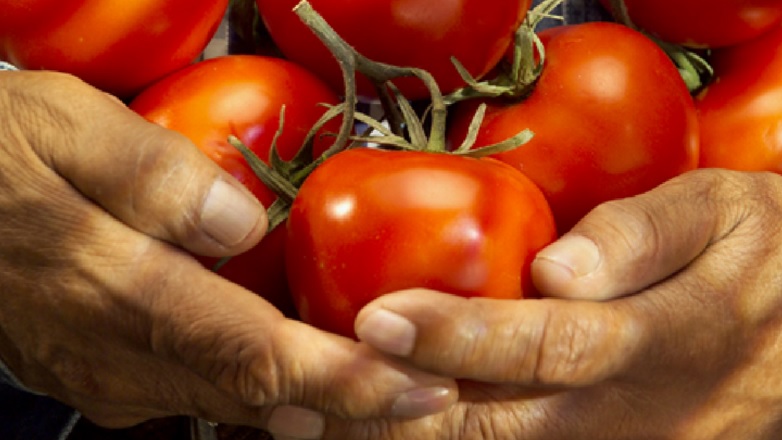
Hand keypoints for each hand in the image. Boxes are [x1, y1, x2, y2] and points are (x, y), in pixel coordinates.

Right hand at [0, 71, 455, 437]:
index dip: (342, 379)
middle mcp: (120, 354)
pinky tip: (302, 376)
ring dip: (315, 405)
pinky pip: (198, 396)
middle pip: (256, 398)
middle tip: (430, 391)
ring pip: (230, 407)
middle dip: (351, 404)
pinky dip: (262, 393)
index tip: (415, 385)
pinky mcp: (103, 374)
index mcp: (121, 290)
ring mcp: (110, 375)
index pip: (256, 356)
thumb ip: (152, 177)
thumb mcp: (64, 127)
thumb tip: (240, 223)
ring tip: (387, 387)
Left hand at [343, 169, 781, 438]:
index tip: (378, 318)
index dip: (462, 334)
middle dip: (399, 421)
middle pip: (506, 431)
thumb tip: (556, 268)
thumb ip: (645, 234)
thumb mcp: (729, 211)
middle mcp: (643, 414)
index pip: (550, 343)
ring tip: (326, 427)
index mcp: (670, 335)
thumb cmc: (771, 257)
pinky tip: (397, 436)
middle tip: (310, 401)